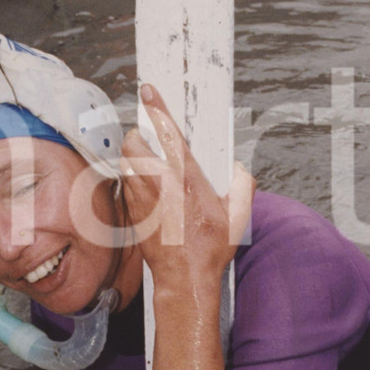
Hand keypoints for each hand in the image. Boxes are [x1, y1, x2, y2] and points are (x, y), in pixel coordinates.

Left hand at [119, 83, 254, 290]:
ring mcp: (141, 198)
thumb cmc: (210, 248)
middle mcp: (160, 185)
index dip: (157, 108)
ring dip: (134, 159)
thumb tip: (238, 167)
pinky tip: (149, 194)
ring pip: (126, 162)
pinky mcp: (132, 211)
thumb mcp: (238, 216)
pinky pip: (125, 184)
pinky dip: (133, 182)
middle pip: (133, 143)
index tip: (148, 90)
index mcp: (187, 179)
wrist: (185, 278)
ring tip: (151, 168)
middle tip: (151, 143)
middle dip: (139, 137)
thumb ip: (243, 185)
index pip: (169, 133)